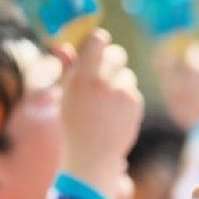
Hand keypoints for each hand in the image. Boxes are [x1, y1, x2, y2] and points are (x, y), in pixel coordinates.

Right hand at [55, 29, 144, 198]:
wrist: (90, 158)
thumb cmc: (73, 127)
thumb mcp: (65, 98)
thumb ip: (67, 70)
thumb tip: (64, 47)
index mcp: (80, 77)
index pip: (98, 40)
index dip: (99, 42)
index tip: (98, 49)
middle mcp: (101, 82)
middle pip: (117, 54)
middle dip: (113, 62)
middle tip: (107, 75)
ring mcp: (120, 92)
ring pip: (127, 75)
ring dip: (119, 85)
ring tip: (106, 107)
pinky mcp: (134, 103)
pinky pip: (133, 92)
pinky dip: (126, 102)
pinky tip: (115, 117)